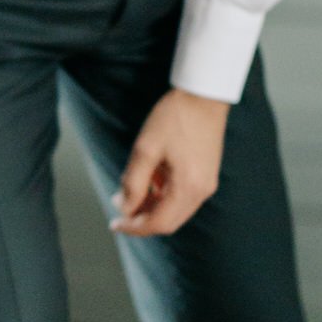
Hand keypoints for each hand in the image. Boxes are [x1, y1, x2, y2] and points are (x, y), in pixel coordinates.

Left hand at [113, 87, 228, 237]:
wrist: (204, 95)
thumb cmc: (174, 117)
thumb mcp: (145, 149)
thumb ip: (133, 182)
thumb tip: (125, 208)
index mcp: (188, 187)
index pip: (158, 223)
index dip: (134, 227)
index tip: (115, 223)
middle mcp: (201, 191)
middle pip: (168, 222)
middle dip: (142, 219)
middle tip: (119, 209)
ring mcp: (207, 184)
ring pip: (175, 211)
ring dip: (152, 207)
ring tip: (130, 191)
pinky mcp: (206, 175)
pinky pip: (182, 197)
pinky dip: (163, 196)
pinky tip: (150, 180)